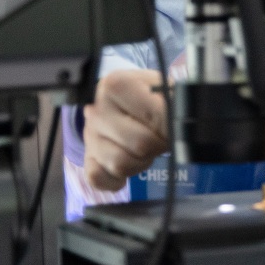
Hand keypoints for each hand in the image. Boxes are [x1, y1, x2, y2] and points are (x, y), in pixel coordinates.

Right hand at [83, 69, 169, 192]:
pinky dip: (116, 179)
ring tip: (144, 149)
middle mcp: (96, 109)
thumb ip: (174, 105)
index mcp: (116, 85)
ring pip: (121, 165)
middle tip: (159, 137)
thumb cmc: (150, 95)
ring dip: (140, 162)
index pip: (156, 117)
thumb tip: (177, 130)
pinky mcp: (87, 157)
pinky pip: (98, 178)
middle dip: (157, 145)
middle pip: (141, 144)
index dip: (171, 126)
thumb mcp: (165, 88)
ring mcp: (89, 135)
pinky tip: (128, 164)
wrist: (126, 99)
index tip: (171, 123)